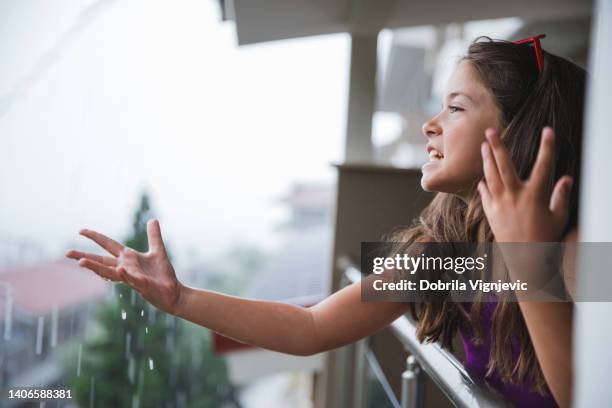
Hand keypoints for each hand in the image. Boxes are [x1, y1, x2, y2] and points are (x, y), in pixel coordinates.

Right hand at [66, 219, 183, 314]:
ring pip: (110, 272)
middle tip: (67, 253)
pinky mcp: (143, 285)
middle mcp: (126, 267)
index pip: (108, 245)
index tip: (80, 230)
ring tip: (82, 262)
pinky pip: (133, 279)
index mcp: (128, 258)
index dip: (95, 237)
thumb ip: (154, 236)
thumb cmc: (163, 274)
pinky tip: (120, 269)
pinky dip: (126, 275)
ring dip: (96, 267)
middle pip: (102, 261)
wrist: (174, 292)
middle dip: (85, 257)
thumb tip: (153, 220)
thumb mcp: (158, 251)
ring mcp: (132, 277)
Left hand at [478, 127, 572, 242]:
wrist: (527, 260)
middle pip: (504, 165)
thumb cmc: (546, 238)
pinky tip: (482, 179)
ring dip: (486, 159)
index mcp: (534, 195)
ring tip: (483, 146)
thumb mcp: (558, 216)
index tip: (548, 130)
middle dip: (497, 145)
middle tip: (490, 130)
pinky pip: (484, 194)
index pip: (543, 165)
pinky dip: (483, 185)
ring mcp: (500, 204)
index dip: (547, 147)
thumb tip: (567, 178)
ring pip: (490, 176)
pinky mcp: (491, 213)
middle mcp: (514, 196)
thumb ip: (561, 196)